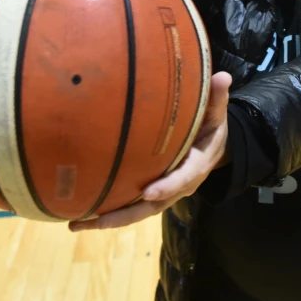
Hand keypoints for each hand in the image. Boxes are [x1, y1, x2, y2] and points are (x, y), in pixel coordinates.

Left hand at [69, 71, 231, 230]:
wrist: (213, 147)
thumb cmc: (211, 127)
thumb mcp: (217, 113)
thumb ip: (217, 98)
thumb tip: (223, 76)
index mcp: (196, 166)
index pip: (183, 179)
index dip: (167, 186)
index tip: (148, 191)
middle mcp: (179, 186)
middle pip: (153, 206)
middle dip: (126, 215)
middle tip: (99, 221)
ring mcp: (164, 193)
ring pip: (138, 212)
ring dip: (109, 220)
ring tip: (78, 224)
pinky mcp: (151, 192)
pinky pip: (131, 206)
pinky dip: (108, 214)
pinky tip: (81, 216)